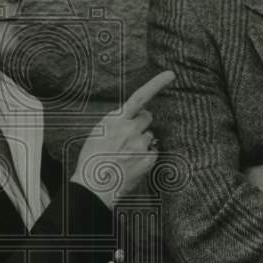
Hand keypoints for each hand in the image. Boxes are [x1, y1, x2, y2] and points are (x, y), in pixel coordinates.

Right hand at [72, 71, 174, 207]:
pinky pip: (152, 152)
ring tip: (125, 155)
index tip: (170, 75)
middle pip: (147, 117)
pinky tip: (131, 164)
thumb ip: (115, 123)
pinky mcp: (148, 159)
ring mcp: (140, 145)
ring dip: (141, 142)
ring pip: (149, 136)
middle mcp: (130, 129)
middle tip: (130, 135)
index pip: (140, 97)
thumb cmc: (92, 160)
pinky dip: (145, 157)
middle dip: (142, 123)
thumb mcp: (97, 133)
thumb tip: (128, 117)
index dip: (156, 84)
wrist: (93, 187)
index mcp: (114, 120)